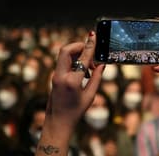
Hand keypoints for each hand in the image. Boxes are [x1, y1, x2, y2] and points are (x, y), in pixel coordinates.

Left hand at [35, 31, 104, 155]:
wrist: (58, 122)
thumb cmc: (75, 112)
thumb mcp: (90, 96)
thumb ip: (97, 78)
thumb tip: (102, 65)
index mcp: (71, 81)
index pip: (82, 58)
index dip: (90, 46)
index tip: (93, 36)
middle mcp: (60, 76)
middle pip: (66, 50)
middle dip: (79, 46)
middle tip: (91, 52)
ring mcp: (55, 76)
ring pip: (64, 55)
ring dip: (77, 55)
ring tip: (90, 67)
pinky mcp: (55, 77)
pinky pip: (64, 62)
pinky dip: (74, 61)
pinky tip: (84, 72)